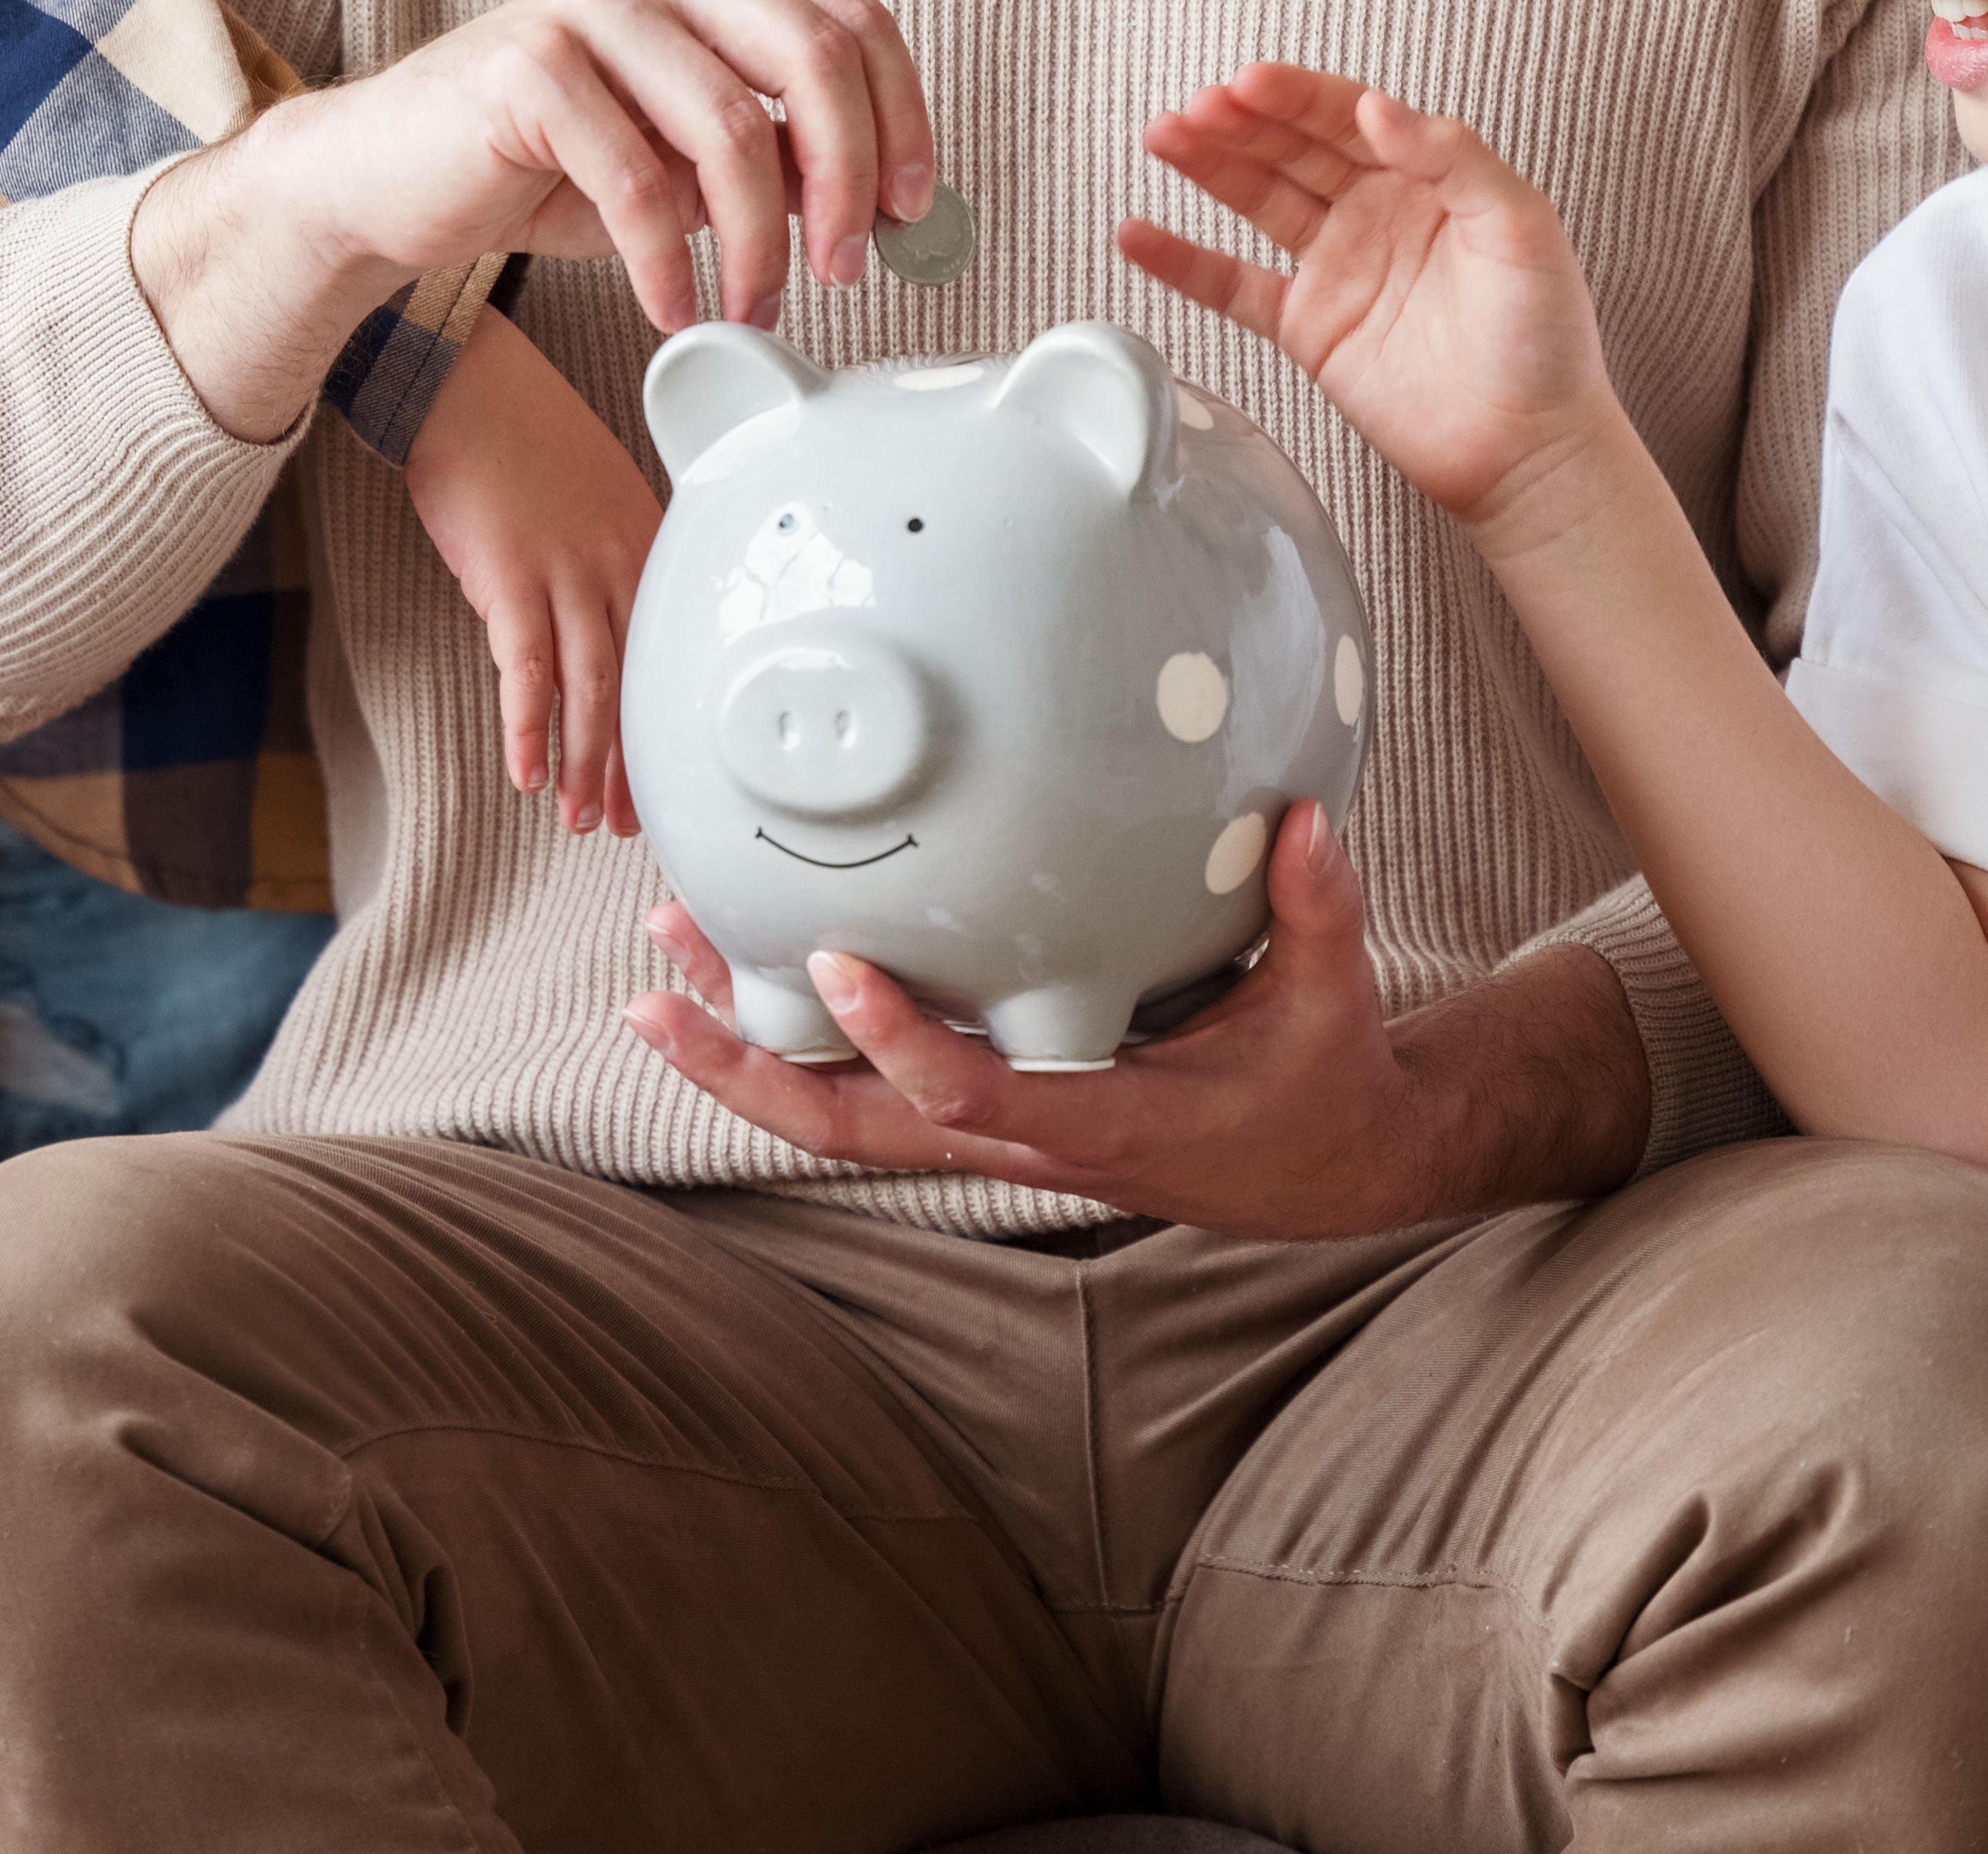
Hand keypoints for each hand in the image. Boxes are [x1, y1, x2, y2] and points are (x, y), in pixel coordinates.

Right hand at [243, 0, 933, 332]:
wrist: (391, 174)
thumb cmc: (552, 164)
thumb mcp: (690, 159)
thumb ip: (780, 157)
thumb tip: (884, 209)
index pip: (855, 21)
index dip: (903, 122)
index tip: (911, 214)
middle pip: (814, 56)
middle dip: (848, 180)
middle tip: (844, 269)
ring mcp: (589, 2)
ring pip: (732, 128)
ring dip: (760, 243)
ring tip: (751, 306)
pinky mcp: (526, 66)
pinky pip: (636, 181)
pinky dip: (668, 265)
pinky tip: (673, 309)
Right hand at [401, 313, 660, 834]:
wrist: (462, 378)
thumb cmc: (518, 430)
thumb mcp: (591, 490)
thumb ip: (603, 557)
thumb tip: (586, 624)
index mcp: (648, 542)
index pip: (660, 657)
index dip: (655, 730)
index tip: (653, 782)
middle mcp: (619, 561)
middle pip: (633, 684)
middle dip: (627, 766)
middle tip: (621, 825)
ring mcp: (567, 568)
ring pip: (589, 689)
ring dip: (583, 763)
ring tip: (577, 819)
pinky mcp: (509, 573)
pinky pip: (525, 668)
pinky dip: (527, 726)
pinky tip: (526, 773)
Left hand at [618, 806, 1594, 1234]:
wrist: (1318, 1169)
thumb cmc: (1316, 1082)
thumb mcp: (1332, 1001)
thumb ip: (1317, 910)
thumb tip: (1308, 817)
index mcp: (1103, 1123)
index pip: (971, 1098)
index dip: (897, 1042)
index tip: (832, 966)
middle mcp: (1026, 1140)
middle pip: (853, 1130)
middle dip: (749, 1071)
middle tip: (655, 997)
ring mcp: (996, 1134)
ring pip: (840, 1118)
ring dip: (745, 1054)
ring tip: (661, 970)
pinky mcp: (984, 1115)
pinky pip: (866, 1096)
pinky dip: (796, 1047)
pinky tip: (743, 981)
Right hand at [1120, 64, 1620, 526]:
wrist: (1529, 447)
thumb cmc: (1546, 338)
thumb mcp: (1522, 227)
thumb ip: (1456, 159)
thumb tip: (1380, 108)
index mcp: (1427, 177)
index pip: (1347, 116)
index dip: (1296, 96)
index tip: (1252, 83)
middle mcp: (1375, 212)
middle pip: (1292, 148)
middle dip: (1242, 122)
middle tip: (1198, 108)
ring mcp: (1336, 268)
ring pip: (1256, 199)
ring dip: (1207, 165)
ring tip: (1163, 136)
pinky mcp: (1308, 328)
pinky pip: (1233, 286)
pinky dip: (1184, 262)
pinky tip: (1140, 234)